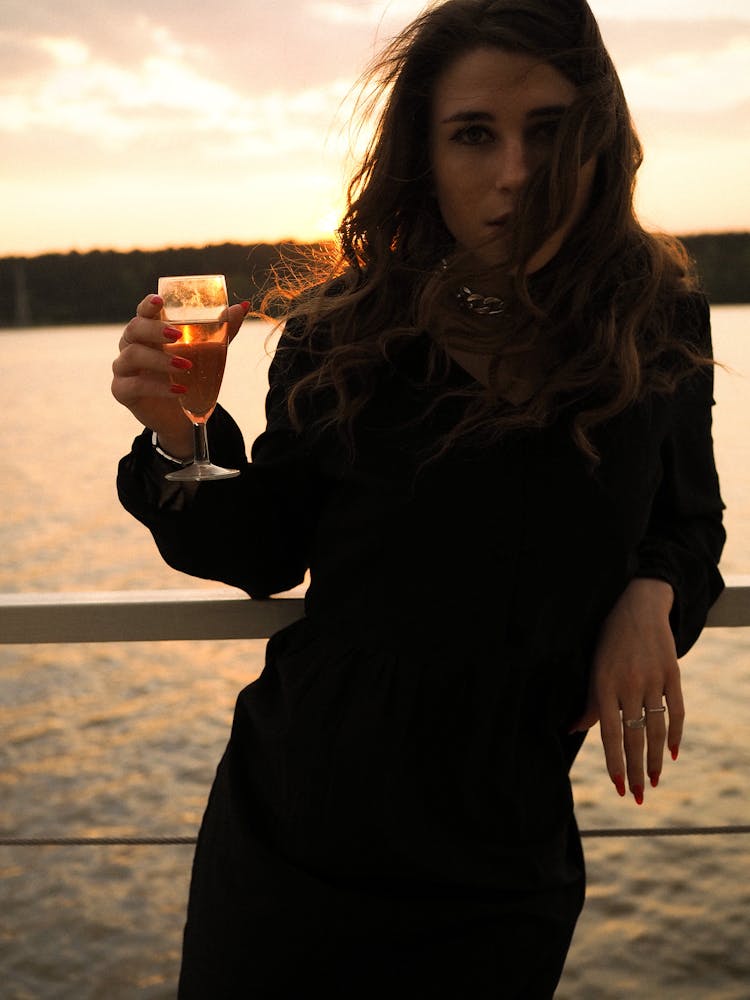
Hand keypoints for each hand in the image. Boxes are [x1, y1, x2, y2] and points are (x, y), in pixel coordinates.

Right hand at [111, 293, 248, 457]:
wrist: (181, 413)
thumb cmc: (189, 374)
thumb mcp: (208, 350)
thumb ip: (222, 329)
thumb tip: (243, 306)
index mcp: (149, 332)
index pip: (143, 311)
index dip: (148, 304)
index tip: (160, 301)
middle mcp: (131, 345)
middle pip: (133, 329)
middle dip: (154, 330)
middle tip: (177, 334)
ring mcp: (123, 368)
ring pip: (132, 355)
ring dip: (160, 360)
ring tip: (186, 366)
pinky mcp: (122, 391)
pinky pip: (134, 385)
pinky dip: (158, 387)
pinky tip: (179, 390)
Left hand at [571, 578, 683, 804]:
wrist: (638, 607)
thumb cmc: (607, 641)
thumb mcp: (592, 668)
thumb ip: (589, 702)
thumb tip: (574, 730)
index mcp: (605, 684)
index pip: (610, 734)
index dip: (614, 762)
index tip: (617, 787)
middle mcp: (629, 684)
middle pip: (635, 737)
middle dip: (636, 770)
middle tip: (638, 796)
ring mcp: (653, 680)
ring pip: (657, 729)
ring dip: (655, 759)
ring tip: (653, 781)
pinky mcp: (673, 674)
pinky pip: (677, 711)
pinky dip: (676, 734)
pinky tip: (671, 754)